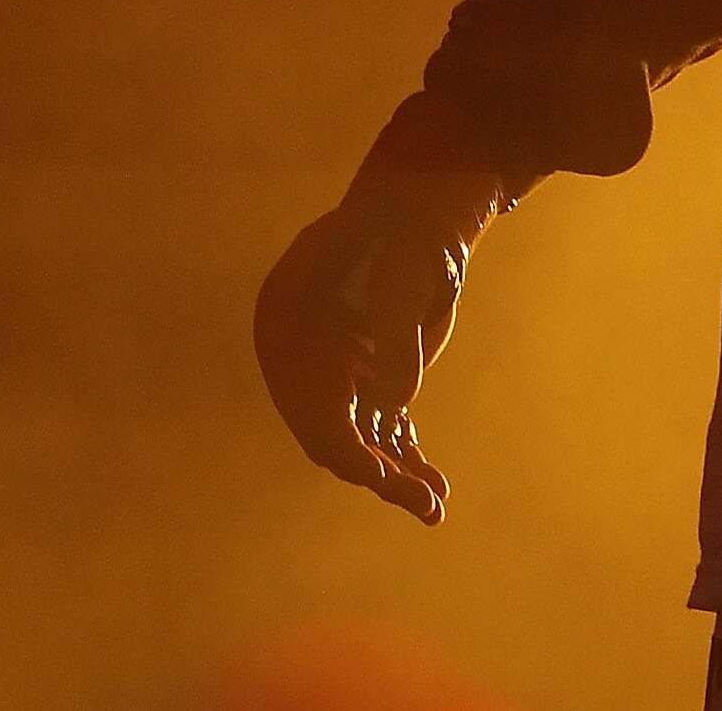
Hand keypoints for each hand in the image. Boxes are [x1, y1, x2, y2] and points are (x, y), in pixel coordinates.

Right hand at [252, 196, 467, 524]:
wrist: (415, 214)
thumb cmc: (403, 232)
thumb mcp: (403, 270)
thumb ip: (398, 332)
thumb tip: (398, 403)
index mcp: (286, 327)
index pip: (306, 406)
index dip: (342, 446)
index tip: (378, 475)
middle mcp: (300, 360)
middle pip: (329, 434)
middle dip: (375, 473)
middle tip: (421, 502)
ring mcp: (330, 374)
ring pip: (357, 442)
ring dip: (395, 477)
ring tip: (435, 508)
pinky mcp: (363, 384)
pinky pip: (380, 434)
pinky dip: (405, 462)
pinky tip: (434, 489)